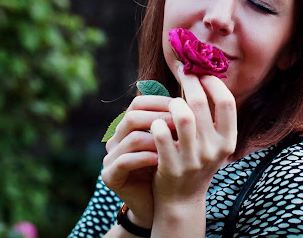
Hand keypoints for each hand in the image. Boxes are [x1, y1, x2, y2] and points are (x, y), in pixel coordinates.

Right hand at [101, 95, 173, 226]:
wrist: (158, 205)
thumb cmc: (168, 169)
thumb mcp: (172, 142)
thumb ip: (174, 123)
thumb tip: (193, 98)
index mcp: (128, 127)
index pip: (139, 103)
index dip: (160, 102)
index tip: (183, 106)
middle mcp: (116, 139)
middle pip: (133, 116)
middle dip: (159, 119)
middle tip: (181, 124)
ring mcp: (110, 157)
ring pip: (131, 137)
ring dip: (157, 139)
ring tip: (177, 143)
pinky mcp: (109, 176)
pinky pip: (125, 161)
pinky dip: (146, 158)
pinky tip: (162, 160)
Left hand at [150, 62, 237, 204]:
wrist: (181, 201)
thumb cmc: (195, 163)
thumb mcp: (211, 144)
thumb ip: (209, 118)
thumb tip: (202, 76)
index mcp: (228, 141)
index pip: (227, 102)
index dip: (213, 83)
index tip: (202, 73)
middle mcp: (214, 150)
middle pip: (201, 104)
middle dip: (189, 82)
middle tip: (182, 72)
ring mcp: (192, 159)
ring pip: (181, 116)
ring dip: (173, 102)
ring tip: (170, 102)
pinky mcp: (171, 167)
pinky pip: (161, 135)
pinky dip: (157, 123)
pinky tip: (156, 123)